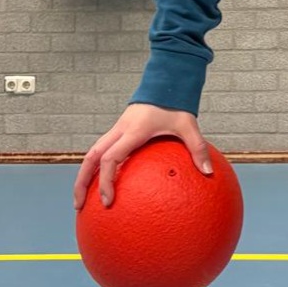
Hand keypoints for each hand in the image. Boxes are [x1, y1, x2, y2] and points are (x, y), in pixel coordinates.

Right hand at [73, 102, 212, 209]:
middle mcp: (120, 130)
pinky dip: (97, 167)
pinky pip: (102, 150)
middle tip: (79, 206)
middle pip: (90, 158)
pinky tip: (104, 183)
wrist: (165, 80)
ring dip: (84, 175)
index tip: (107, 201)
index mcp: (133, 131)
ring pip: (91, 153)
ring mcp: (117, 129)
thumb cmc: (176, 103)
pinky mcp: (119, 130)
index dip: (106, 180)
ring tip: (82, 199)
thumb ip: (197, 148)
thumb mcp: (188, 125)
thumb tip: (209, 173)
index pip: (111, 158)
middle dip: (82, 182)